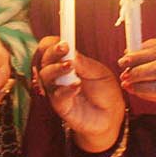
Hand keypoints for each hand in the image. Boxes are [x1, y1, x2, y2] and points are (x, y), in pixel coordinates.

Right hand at [34, 37, 125, 151]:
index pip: (50, 49)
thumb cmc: (104, 91)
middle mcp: (58, 75)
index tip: (63, 41)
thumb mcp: (99, 72)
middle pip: (44, 61)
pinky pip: (57, 96)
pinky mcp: (61, 106)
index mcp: (66, 62)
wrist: (111, 115)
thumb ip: (84, 63)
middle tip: (64, 49)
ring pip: (45, 77)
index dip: (52, 44)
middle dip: (52, 53)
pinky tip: (76, 86)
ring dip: (56, 69)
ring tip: (70, 67)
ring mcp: (57, 90)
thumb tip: (70, 50)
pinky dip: (65, 89)